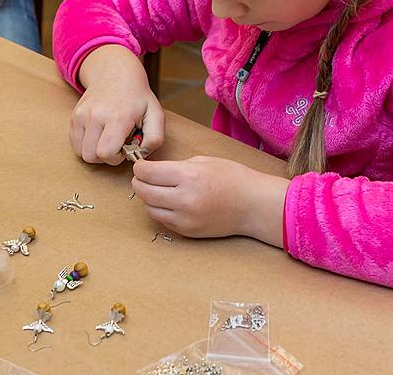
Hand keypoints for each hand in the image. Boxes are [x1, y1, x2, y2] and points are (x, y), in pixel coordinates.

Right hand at [71, 45, 163, 164]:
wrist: (116, 73)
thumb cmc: (138, 97)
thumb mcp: (156, 114)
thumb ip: (155, 138)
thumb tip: (140, 155)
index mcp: (117, 117)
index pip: (106, 153)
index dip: (117, 157)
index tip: (125, 147)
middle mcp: (96, 116)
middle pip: (91, 156)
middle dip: (106, 157)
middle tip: (117, 143)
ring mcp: (82, 115)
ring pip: (81, 152)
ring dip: (95, 152)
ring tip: (108, 139)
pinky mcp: (74, 116)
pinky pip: (74, 144)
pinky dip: (86, 145)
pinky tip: (99, 135)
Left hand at [131, 156, 287, 244]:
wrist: (253, 205)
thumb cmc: (233, 178)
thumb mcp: (204, 161)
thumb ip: (177, 166)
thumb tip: (154, 170)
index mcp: (189, 176)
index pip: (148, 173)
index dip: (139, 168)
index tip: (140, 165)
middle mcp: (184, 199)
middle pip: (143, 192)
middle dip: (138, 182)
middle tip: (142, 177)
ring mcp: (185, 218)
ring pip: (149, 209)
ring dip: (148, 198)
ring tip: (156, 190)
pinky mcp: (188, 231)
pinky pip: (163, 220)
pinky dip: (160, 210)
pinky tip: (168, 202)